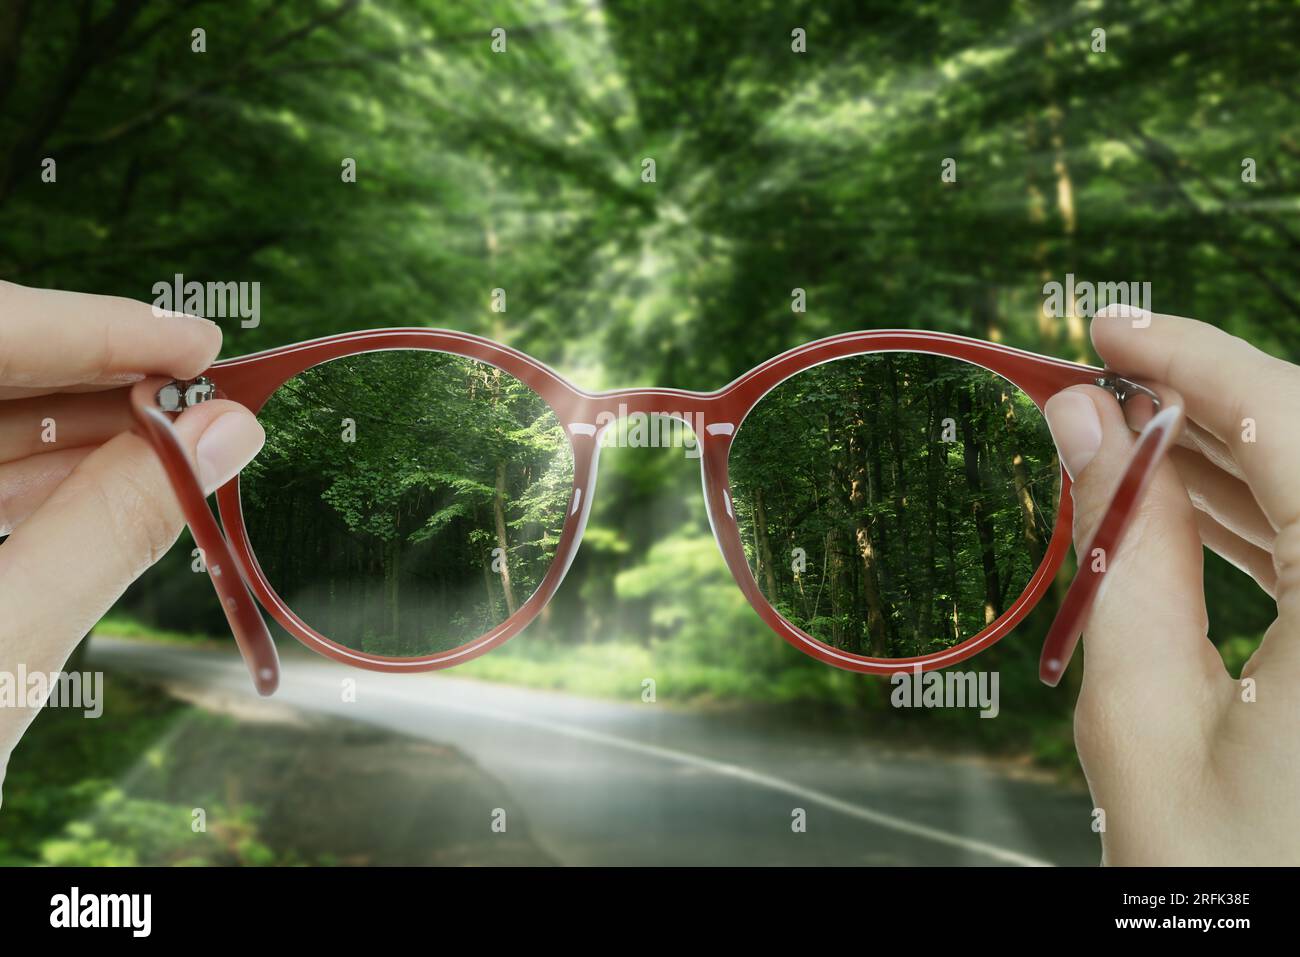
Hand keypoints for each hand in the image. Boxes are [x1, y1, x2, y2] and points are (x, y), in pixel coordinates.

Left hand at [0, 281, 263, 802]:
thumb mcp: (2, 655)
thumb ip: (110, 529)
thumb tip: (219, 436)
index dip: (88, 327)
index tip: (194, 345)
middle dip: (89, 371)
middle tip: (197, 395)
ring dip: (69, 425)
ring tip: (167, 442)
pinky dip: (30, 474)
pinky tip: (101, 483)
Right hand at [1044, 305, 1299, 864]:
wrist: (1285, 948)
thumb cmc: (1225, 881)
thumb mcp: (1145, 716)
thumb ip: (1121, 551)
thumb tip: (1081, 427)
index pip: (1292, 421)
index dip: (1192, 357)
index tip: (1108, 329)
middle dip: (1205, 405)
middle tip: (1098, 392)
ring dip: (1232, 462)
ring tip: (1122, 451)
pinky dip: (1270, 522)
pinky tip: (1189, 515)